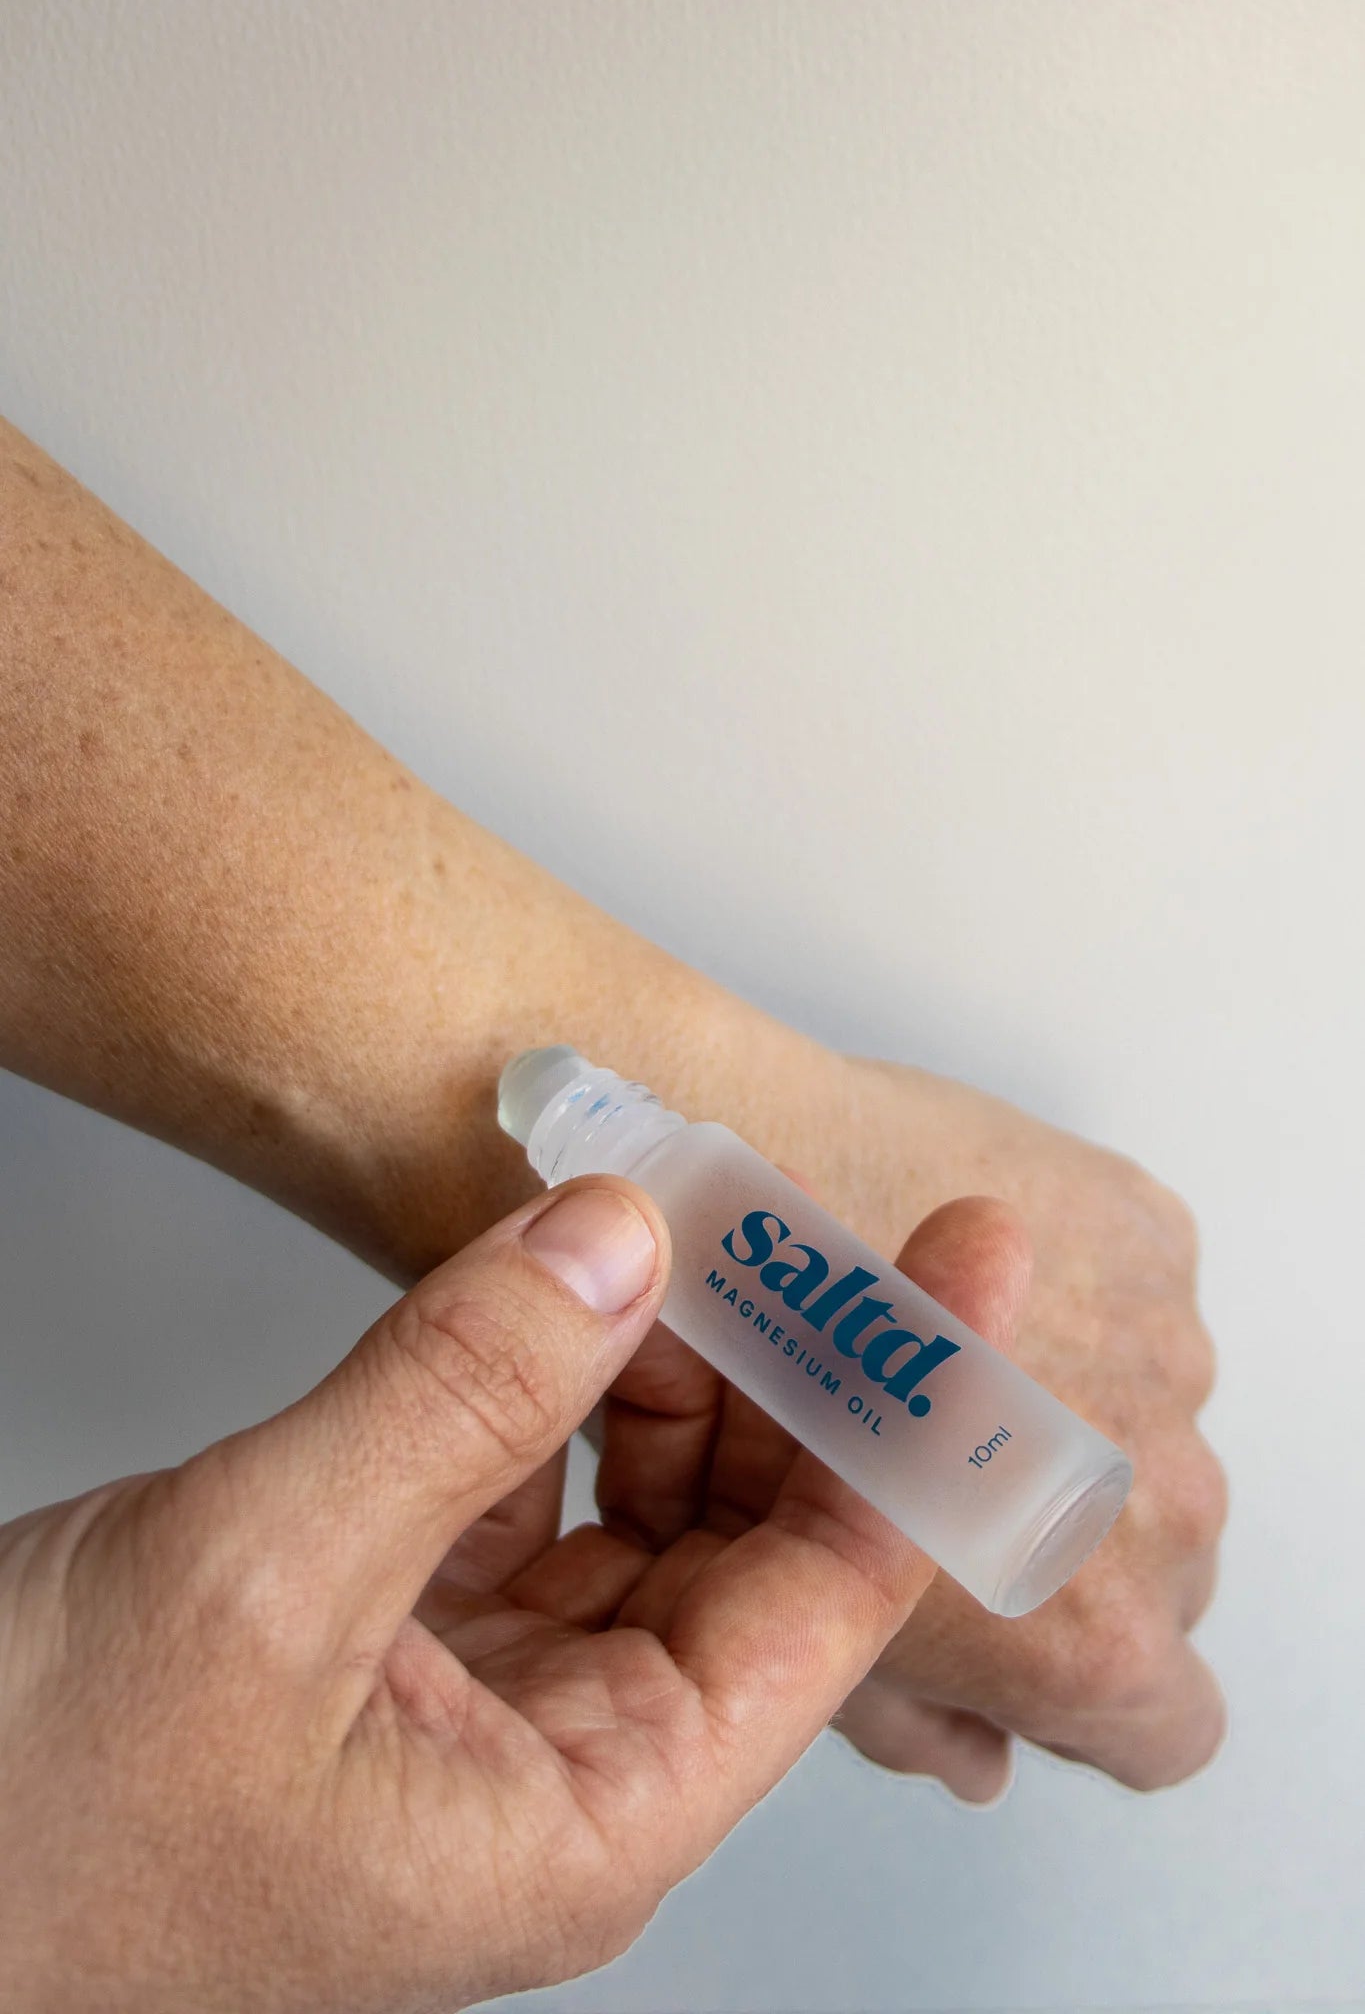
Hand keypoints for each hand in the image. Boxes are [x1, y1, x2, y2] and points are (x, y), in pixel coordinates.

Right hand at [0, 1179, 1021, 2012]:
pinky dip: (546, 1375)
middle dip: (790, 1371)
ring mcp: (480, 1689)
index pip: (826, 1603)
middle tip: (820, 1217)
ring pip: (635, 1498)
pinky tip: (562, 1282)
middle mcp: (563, 1757)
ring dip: (663, 1358)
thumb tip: (617, 1241)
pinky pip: (522, 1480)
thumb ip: (461, 1396)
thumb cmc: (37, 1826)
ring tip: (688, 1222)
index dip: (911, 1426)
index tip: (966, 1280)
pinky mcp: (391, 1625)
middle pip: (745, 1540)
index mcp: (591, 1811)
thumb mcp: (268, 1580)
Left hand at [593, 1052, 1227, 1803]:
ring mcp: (1162, 1357)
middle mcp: (1165, 1505)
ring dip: (1061, 1398)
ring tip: (926, 1348)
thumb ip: (900, 1712)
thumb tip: (974, 1759)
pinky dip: (1068, 1290)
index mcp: (1090, 1637)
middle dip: (1046, 1529)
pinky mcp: (1145, 1232)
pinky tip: (950, 1270)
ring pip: (1145, 1419)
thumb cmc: (710, 1409)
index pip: (1158, 1721)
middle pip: (1148, 1561)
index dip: (1080, 1694)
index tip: (1009, 1644)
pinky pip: (1138, 1288)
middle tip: (923, 1469)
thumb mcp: (768, 1635)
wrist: (711, 1174)